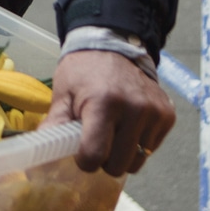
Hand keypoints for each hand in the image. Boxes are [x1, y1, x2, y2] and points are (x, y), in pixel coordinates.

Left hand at [44, 50, 175, 175]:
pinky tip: (129, 124)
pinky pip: (151, 147)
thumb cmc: (84, 72)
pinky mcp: (168, 115)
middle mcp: (134, 108)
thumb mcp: (63, 94)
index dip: (84, 160)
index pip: (95, 155)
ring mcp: (154, 113)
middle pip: (119, 165)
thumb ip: (55, 125)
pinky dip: (139, 143)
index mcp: (104, 103)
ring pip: (138, 160)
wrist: (114, 45)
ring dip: (124, 154)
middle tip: (97, 141)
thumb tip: (41, 152)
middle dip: (105, 160)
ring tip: (114, 131)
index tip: (81, 151)